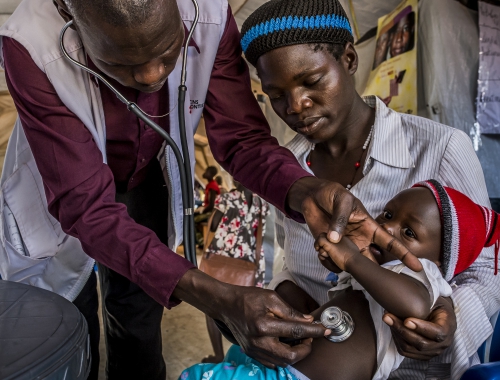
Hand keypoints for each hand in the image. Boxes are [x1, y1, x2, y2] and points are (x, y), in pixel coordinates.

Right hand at [220, 286, 328, 367]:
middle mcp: (258, 342)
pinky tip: (287, 345)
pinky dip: (283, 357)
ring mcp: (254, 350)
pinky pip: (272, 362)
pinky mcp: (251, 353)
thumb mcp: (271, 298)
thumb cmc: (247, 298)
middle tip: (310, 337)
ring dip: (295, 354)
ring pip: (282, 362)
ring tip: (300, 340)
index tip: (326, 330)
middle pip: (290, 356)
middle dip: (305, 349)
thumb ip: (290, 311)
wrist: (225, 305)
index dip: (314, 331)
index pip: (296, 331)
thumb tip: (308, 321)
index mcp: (264, 325)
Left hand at [287, 177, 421, 271]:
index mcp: (369, 227)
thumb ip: (340, 218)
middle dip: (375, 273)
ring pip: (352, 266)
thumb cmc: (332, 194)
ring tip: (329, 252)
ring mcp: (345, 246)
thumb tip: (336, 239)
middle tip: (375, 282)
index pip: (389, 243)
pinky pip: (332, 263)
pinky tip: (320, 249)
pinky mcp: (330, 249)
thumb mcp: (341, 201)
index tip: (417, 267)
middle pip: (373, 262)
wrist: (312, 197)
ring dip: (342, 264)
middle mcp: (360, 240)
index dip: (404, 254)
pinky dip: (326, 261)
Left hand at [383, 297, 455, 359]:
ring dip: (396, 333)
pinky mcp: (422, 354)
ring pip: (411, 348)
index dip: (421, 328)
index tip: (406, 320)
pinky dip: (396, 339)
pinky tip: (392, 326)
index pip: (437, 333)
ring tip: (388, 319)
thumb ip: (425, 301)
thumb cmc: (435, 304)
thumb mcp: (435, 298)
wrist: (438, 314)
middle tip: (388, 316)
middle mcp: (443, 343)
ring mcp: (433, 351)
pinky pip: (406, 351)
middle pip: (422, 344)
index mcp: (449, 327)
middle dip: (402, 330)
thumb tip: (406, 298)